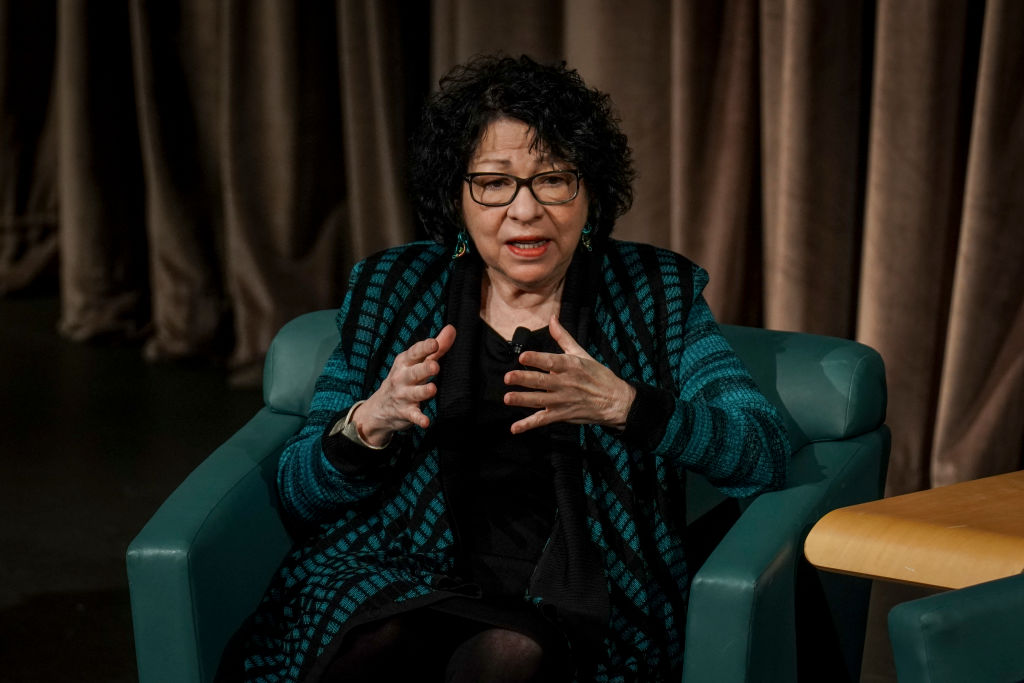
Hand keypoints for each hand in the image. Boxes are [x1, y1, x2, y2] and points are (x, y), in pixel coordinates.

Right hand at [353, 325, 456, 445]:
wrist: (380, 407)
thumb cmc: (404, 378)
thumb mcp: (416, 362)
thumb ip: (436, 348)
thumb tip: (452, 328)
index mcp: (405, 362)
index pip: (415, 353)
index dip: (425, 348)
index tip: (434, 343)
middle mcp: (402, 377)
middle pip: (414, 372)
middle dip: (424, 369)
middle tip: (435, 366)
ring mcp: (402, 395)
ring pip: (414, 393)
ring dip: (422, 392)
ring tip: (432, 389)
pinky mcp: (405, 412)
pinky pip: (412, 415)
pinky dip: (418, 419)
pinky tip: (426, 422)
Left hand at [503, 316, 635, 434]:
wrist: (615, 401)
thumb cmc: (597, 375)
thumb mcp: (582, 353)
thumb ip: (563, 337)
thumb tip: (552, 318)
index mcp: (570, 366)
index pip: (551, 361)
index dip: (537, 359)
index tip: (522, 357)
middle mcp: (565, 383)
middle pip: (542, 381)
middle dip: (524, 379)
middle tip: (508, 377)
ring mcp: (563, 400)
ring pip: (540, 400)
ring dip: (523, 400)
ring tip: (507, 398)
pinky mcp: (562, 415)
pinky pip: (543, 420)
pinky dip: (528, 425)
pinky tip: (515, 428)